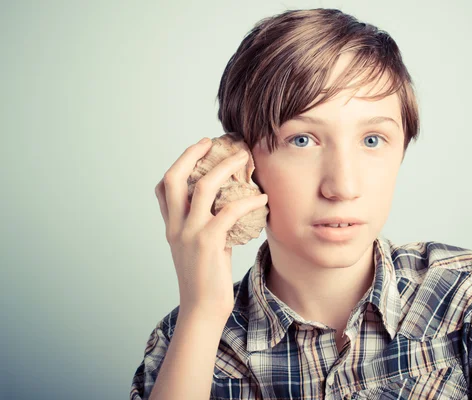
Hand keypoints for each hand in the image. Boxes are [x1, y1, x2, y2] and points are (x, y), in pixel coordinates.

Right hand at [154, 138, 267, 319]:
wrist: (202, 309)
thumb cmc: (206, 279)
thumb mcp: (200, 247)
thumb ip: (206, 225)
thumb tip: (228, 207)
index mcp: (172, 226)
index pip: (163, 188)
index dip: (178, 164)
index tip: (197, 151)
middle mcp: (176, 226)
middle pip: (174, 177)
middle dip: (192, 154)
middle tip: (212, 141)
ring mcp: (190, 233)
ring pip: (204, 187)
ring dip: (226, 168)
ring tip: (244, 158)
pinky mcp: (209, 243)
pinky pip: (230, 211)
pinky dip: (248, 201)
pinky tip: (262, 198)